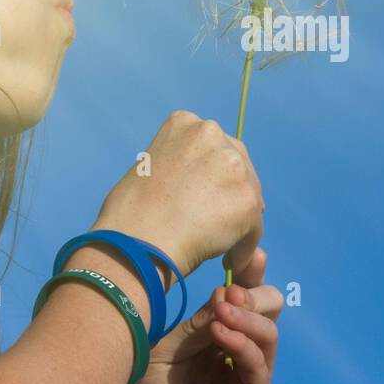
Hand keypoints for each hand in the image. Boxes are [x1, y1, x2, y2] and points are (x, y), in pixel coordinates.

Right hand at [91, 110, 264, 278]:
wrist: (134, 243)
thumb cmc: (129, 216)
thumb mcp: (151, 169)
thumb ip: (182, 168)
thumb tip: (205, 192)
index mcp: (184, 123)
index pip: (214, 146)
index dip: (212, 175)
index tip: (204, 196)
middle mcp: (212, 134)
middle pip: (240, 165)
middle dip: (232, 192)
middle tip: (218, 221)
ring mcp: (233, 166)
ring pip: (249, 197)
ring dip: (239, 221)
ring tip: (218, 245)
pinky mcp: (247, 199)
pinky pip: (254, 229)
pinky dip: (243, 247)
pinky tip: (225, 260)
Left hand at [109, 247, 280, 383]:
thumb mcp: (170, 344)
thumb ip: (200, 320)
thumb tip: (226, 290)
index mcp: (223, 330)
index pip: (248, 296)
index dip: (252, 274)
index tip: (252, 254)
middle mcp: (241, 348)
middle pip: (269, 308)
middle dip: (254, 294)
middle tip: (230, 292)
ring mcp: (250, 373)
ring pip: (269, 332)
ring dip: (247, 316)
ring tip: (222, 310)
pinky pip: (259, 364)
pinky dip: (242, 343)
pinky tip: (220, 332)